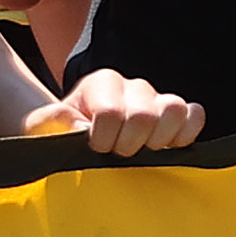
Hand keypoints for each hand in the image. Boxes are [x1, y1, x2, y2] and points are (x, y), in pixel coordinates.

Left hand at [24, 70, 201, 156]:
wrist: (74, 135)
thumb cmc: (57, 132)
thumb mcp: (40, 125)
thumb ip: (49, 121)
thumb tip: (77, 127)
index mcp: (101, 83)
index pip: (111, 113)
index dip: (101, 140)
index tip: (92, 148)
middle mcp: (133, 86)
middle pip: (144, 115)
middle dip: (128, 144)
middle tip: (116, 153)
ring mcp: (157, 99)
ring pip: (174, 109)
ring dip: (159, 139)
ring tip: (142, 151)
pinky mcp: (176, 115)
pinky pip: (195, 115)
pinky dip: (187, 132)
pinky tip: (169, 147)